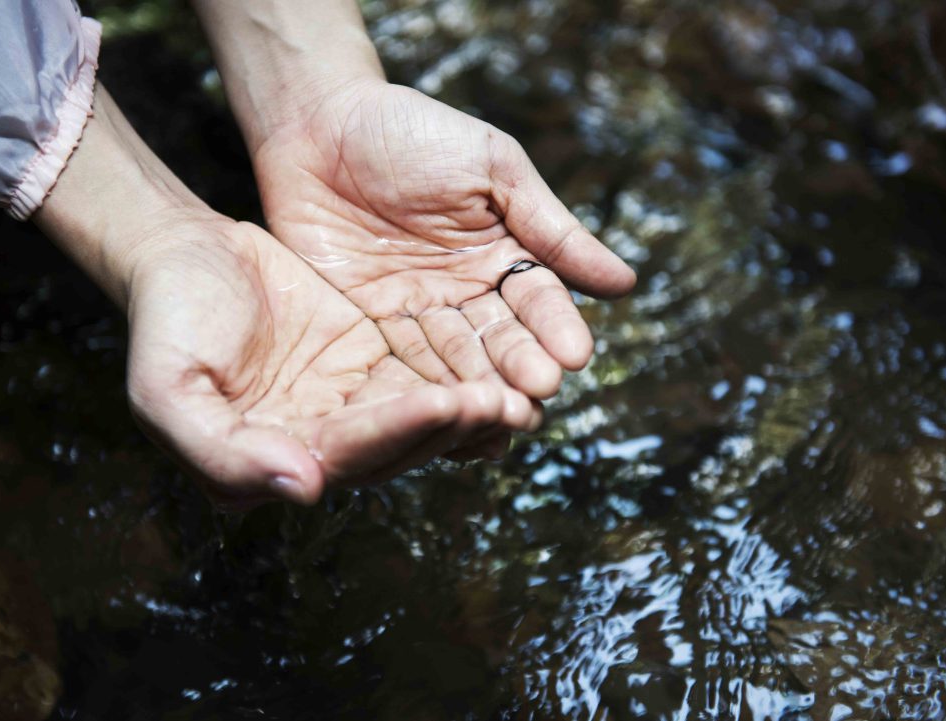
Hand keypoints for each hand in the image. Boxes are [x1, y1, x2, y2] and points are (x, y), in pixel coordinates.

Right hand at [124, 216, 539, 509]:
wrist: (184, 253)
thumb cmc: (166, 320)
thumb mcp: (166, 390)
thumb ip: (222, 454)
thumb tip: (305, 489)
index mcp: (269, 462)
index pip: (345, 456)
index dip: (396, 431)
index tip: (445, 402)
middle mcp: (315, 444)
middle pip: (394, 446)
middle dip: (448, 426)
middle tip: (502, 403)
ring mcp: (346, 404)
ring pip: (417, 418)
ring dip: (467, 410)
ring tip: (518, 393)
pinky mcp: (370, 363)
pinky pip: (421, 374)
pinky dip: (460, 376)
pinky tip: (501, 368)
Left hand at [252, 78, 636, 398]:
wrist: (320, 122)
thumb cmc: (413, 132)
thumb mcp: (492, 168)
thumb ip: (550, 227)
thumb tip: (625, 283)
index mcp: (503, 256)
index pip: (537, 299)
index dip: (554, 327)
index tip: (574, 355)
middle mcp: (465, 295)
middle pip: (499, 341)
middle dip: (519, 367)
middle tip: (538, 393)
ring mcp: (416, 315)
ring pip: (454, 363)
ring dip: (477, 391)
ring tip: (499, 418)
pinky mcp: (366, 328)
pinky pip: (397, 365)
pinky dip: (422, 393)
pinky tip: (444, 422)